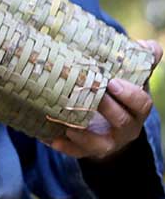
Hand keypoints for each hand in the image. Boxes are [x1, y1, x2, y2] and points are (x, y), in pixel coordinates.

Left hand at [50, 39, 162, 161]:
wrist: (109, 122)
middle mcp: (126, 128)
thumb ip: (141, 59)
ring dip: (84, 133)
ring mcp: (107, 141)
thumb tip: (148, 45)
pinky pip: (79, 153)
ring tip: (69, 123)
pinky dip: (66, 148)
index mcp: (137, 110)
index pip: (141, 104)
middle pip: (121, 121)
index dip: (129, 94)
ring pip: (100, 143)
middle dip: (106, 107)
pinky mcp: (88, 150)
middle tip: (91, 93)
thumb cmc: (119, 93)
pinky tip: (51, 139)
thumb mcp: (132, 77)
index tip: (112, 82)